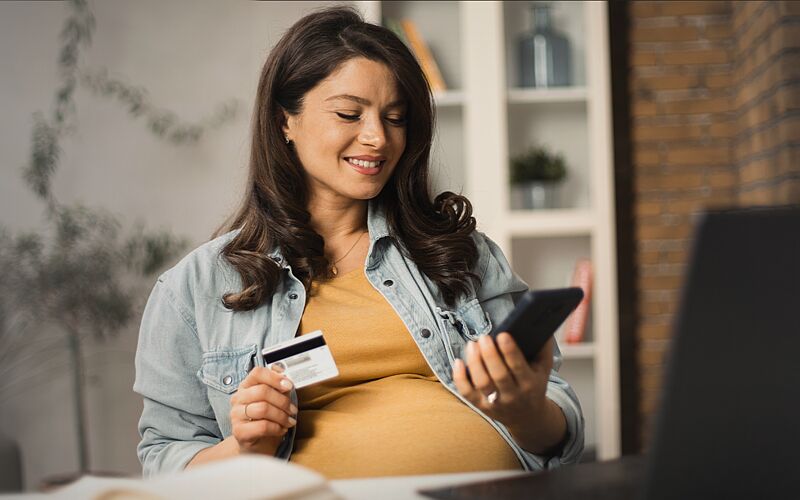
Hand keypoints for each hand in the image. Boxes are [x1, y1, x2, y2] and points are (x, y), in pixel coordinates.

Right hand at [230, 366, 297, 455]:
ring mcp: (236, 415)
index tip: (289, 385)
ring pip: (263, 408)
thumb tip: (287, 378)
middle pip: (262, 391)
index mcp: (247, 386)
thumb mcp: (275, 402)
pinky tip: (281, 430)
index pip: (257, 373)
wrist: (257, 445)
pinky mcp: (239, 431)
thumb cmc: (267, 420)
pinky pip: (262, 426)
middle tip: (293, 410)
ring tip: (289, 421)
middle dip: (282, 401)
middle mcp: (238, 398)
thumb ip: (280, 389)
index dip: (274, 377)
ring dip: (282, 416)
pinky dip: (277, 428)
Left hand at [452, 333, 565, 453]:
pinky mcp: (481, 406)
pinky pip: (466, 392)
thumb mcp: (543, 369)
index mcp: (529, 384)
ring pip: (482, 383)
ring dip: (474, 362)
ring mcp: (496, 402)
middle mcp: (513, 395)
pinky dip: (459, 377)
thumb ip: (543, 348)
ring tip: (472, 344)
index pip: (519, 367)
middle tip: (483, 337)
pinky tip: (458, 361)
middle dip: (489, 354)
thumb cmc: (534, 385)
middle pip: (498, 375)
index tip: (502, 334)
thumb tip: (539, 325)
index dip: (510, 351)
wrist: (527, 417)